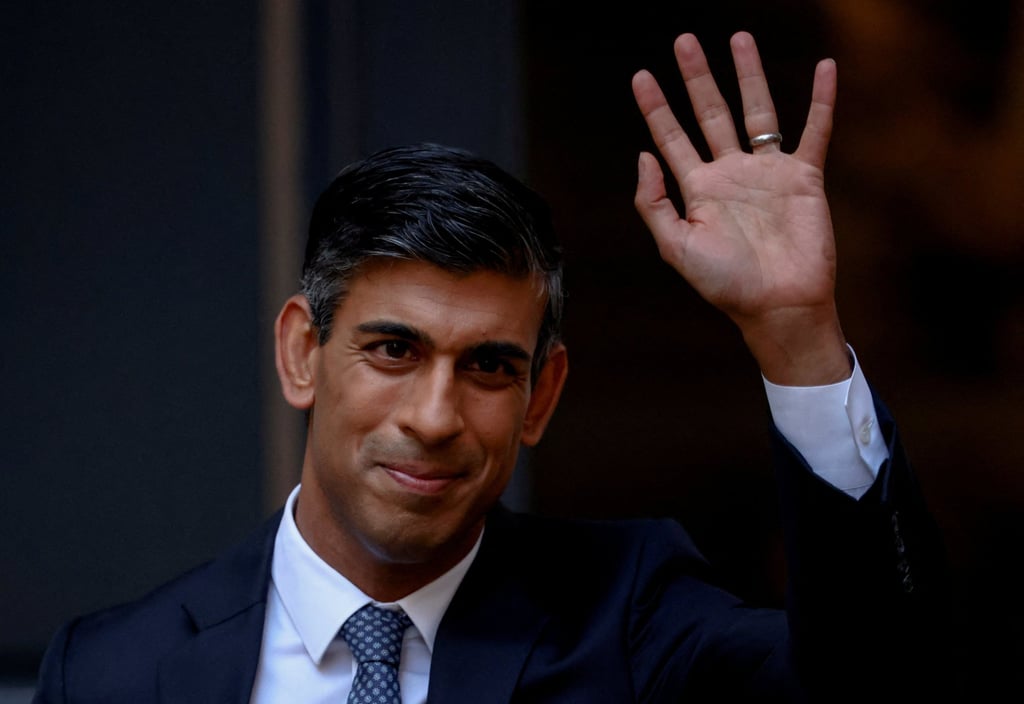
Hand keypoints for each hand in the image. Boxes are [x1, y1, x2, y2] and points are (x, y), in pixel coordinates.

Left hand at [632, 32, 849, 384]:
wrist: (778, 304)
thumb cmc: (725, 284)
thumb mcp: (676, 247)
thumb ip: (655, 203)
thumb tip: (642, 155)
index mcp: (697, 190)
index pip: (672, 138)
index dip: (656, 108)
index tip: (642, 75)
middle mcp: (730, 174)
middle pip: (710, 113)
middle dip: (697, 78)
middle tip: (683, 40)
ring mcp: (767, 172)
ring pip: (757, 111)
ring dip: (749, 75)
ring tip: (739, 38)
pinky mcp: (804, 177)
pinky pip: (815, 130)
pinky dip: (822, 99)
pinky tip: (825, 67)